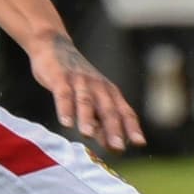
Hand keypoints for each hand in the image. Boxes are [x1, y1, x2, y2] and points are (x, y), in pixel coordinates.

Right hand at [28, 32, 145, 152]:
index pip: (125, 112)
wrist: (54, 46)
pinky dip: (65, 108)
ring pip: (86, 102)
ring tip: (87, 135)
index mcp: (109, 93)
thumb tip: (111, 146)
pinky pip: (64, 94)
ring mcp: (80, 82)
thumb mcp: (91, 101)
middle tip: (118, 147)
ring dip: (87, 119)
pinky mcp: (60, 78)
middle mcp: (98, 87)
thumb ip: (101, 122)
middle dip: (114, 129)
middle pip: (108, 109)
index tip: (140, 143)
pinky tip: (65, 122)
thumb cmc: (76, 80)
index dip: (132, 128)